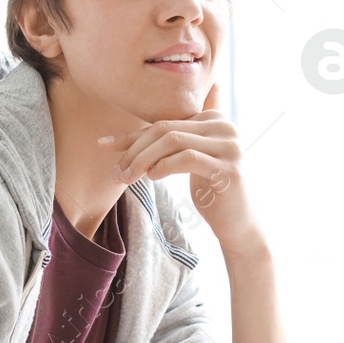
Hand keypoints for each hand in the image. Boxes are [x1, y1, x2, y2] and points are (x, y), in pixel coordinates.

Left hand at [98, 82, 260, 253]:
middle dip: (135, 149)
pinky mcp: (229, 169)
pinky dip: (164, 166)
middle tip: (117, 170)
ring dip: (144, 159)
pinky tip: (153, 177)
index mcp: (214, 118)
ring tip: (129, 177)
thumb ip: (166, 141)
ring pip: (174, 141)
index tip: (105, 146)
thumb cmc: (210, 190)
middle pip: (166, 130)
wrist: (238, 224)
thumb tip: (111, 139)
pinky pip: (188, 158)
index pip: (164, 122)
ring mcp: (230, 147)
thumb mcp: (186, 160)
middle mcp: (226, 127)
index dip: (133, 135)